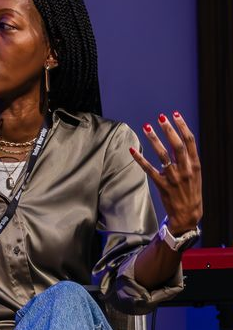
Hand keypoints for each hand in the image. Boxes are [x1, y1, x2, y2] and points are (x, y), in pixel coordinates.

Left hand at [129, 111, 201, 232]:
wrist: (188, 214)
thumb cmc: (191, 192)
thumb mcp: (195, 174)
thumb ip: (187, 159)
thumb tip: (176, 141)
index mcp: (195, 165)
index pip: (189, 141)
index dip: (182, 126)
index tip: (175, 114)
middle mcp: (185, 169)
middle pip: (176, 145)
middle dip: (168, 130)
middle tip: (161, 118)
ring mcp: (173, 178)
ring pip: (162, 155)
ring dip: (154, 140)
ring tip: (147, 127)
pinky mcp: (162, 186)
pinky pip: (149, 170)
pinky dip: (140, 159)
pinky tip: (133, 150)